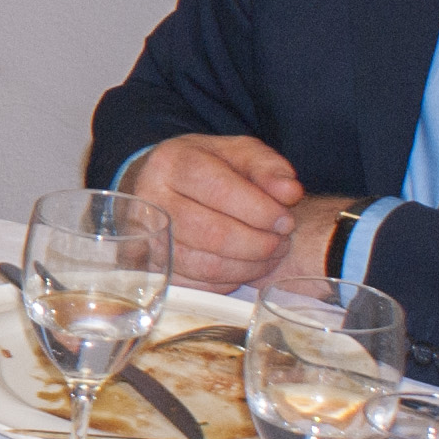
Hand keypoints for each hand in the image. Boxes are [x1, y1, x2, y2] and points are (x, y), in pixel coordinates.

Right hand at [120, 134, 305, 287]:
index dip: (260, 210)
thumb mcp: (238, 153)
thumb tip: (290, 192)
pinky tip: (245, 267)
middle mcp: (151, 199)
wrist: (165, 185)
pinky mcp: (153, 266)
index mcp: (171, 163)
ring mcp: (148, 237)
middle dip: (257, 243)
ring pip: (205, 265)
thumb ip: (267, 167)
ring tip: (269, 255)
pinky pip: (198, 285)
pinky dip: (229, 280)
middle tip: (280, 241)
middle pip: (212, 232)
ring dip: (248, 267)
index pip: (218, 190)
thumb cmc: (207, 167)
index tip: (286, 220)